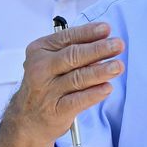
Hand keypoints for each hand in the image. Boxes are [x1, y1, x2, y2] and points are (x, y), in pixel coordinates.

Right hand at [5, 20, 124, 146]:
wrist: (28, 118)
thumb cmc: (46, 84)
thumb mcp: (51, 62)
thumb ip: (73, 52)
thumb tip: (103, 42)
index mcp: (40, 50)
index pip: (66, 37)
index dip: (88, 32)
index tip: (106, 29)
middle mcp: (41, 69)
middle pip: (73, 56)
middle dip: (98, 49)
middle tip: (118, 45)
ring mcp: (47, 90)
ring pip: (78, 78)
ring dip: (101, 71)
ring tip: (118, 66)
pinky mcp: (56, 110)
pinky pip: (79, 100)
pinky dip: (94, 94)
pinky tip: (107, 88)